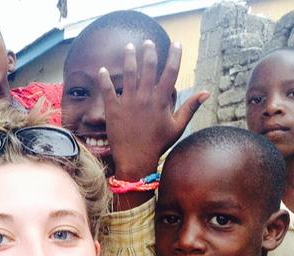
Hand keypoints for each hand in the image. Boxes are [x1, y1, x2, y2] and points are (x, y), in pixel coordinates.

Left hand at [99, 40, 208, 180]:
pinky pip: (107, 89)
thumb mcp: (177, 126)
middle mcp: (145, 97)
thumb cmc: (158, 144)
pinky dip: (104, 78)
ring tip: (129, 47)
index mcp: (161, 100)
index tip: (176, 44)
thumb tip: (206, 93)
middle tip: (148, 42)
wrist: (135, 159)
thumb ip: (190, 107)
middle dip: (149, 51)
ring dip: (129, 58)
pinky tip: (102, 69)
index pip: (170, 72)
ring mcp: (128, 102)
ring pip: (129, 74)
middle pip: (148, 67)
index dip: (175, 55)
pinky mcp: (113, 109)